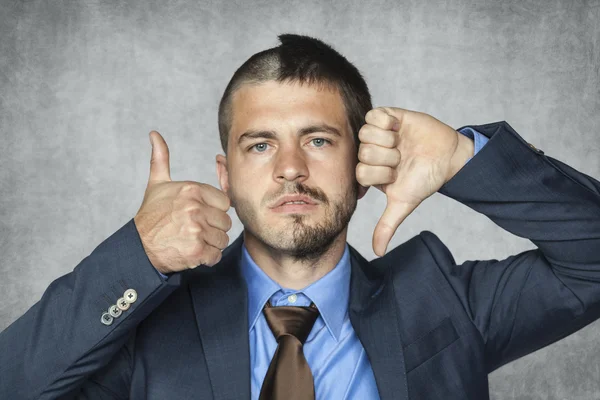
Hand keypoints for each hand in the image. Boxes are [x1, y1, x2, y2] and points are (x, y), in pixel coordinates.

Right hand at [133, 131, 231, 273]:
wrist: (138, 247)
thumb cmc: (151, 215)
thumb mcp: (156, 184)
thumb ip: (161, 158)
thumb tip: (154, 134)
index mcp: (192, 190)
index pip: (224, 202)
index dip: (213, 211)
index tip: (198, 215)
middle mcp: (195, 208)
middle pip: (225, 222)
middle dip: (213, 228)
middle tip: (193, 230)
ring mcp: (196, 230)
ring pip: (222, 239)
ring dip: (211, 244)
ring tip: (192, 240)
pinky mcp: (196, 251)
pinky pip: (216, 255)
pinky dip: (207, 258)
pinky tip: (193, 252)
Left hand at [356, 107, 473, 256]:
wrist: (447, 157)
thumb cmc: (424, 180)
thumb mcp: (403, 204)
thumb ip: (387, 226)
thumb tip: (378, 252)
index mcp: (369, 171)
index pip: (360, 172)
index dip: (380, 175)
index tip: (395, 175)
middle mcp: (370, 151)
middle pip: (363, 153)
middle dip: (387, 159)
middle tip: (401, 159)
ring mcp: (377, 133)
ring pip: (366, 134)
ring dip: (388, 141)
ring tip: (401, 144)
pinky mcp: (387, 116)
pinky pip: (374, 115)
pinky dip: (387, 122)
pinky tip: (399, 128)